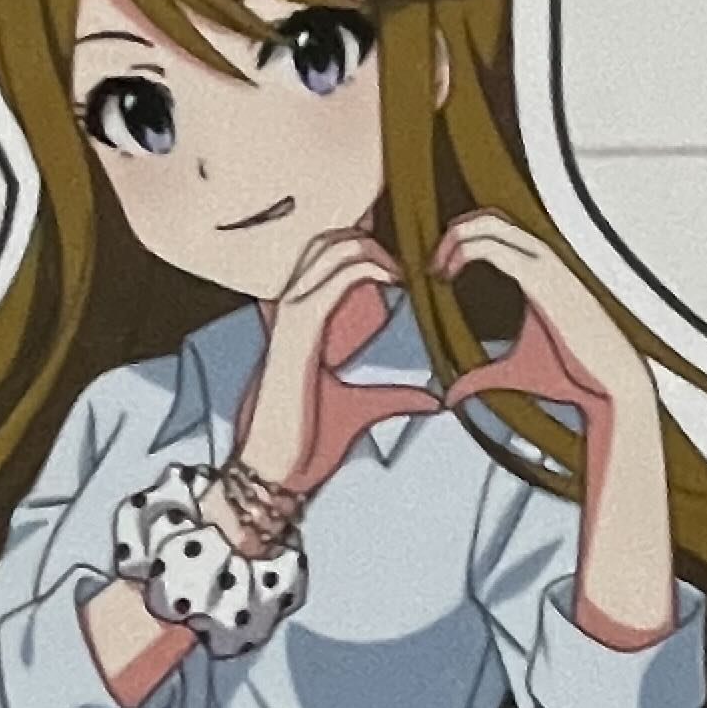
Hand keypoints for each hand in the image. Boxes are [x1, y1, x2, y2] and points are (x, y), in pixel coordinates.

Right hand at [235, 228, 437, 503]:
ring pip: (331, 249)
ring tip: (405, 271)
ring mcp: (291, 316)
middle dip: (372, 238)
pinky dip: (369, 267)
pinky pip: (334, 279)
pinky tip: (395, 277)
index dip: (363, 245)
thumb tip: (433, 399)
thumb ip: (393, 399)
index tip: (405, 263)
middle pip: (328, 241)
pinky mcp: (298, 331)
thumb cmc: (304, 442)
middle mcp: (290, 310)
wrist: (273, 469)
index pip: (324, 258)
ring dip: (375, 249)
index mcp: (298, 321)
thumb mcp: (360, 411)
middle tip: (411, 263)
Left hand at [434, 214, 659, 431]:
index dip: (462, 242)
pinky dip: (464, 253)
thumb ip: (480, 377)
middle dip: (454, 235)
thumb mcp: (514, 372)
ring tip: (438, 268)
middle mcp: (545, 258)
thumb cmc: (571, 374)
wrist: (609, 381)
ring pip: (490, 224)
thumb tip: (450, 394)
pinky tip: (449, 274)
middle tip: (433, 267)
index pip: (498, 232)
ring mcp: (545, 264)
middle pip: (491, 218)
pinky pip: (494, 249)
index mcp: (543, 270)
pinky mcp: (541, 278)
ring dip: (455, 240)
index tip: (440, 273)